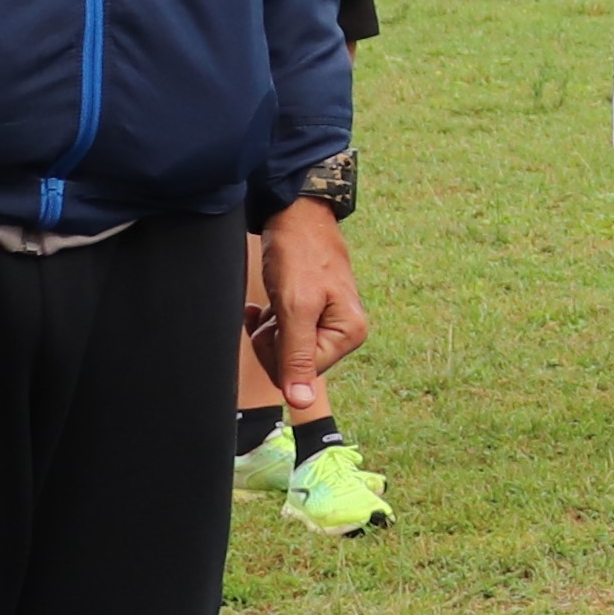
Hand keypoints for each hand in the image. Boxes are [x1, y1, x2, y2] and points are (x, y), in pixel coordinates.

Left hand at [256, 202, 368, 385]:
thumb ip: (296, 356)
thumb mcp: (295, 307)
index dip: (279, 353)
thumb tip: (302, 402)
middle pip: (294, 364)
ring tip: (271, 302)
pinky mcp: (311, 311)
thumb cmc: (299, 253)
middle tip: (274, 310)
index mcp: (350, 334)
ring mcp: (327, 321)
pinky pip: (282, 333)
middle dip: (273, 342)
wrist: (295, 212)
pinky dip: (267, 321)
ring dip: (268, 329)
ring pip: (284, 349)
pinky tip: (263, 304)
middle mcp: (343, 331)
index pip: (303, 372)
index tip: (276, 322)